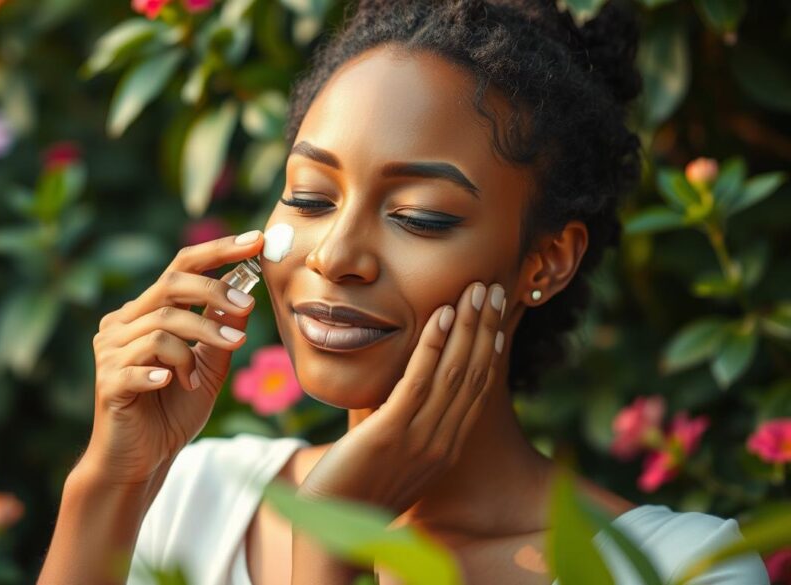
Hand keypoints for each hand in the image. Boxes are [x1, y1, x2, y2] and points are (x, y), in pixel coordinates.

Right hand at [81, 231, 264, 484]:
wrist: (140, 461)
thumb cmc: (172, 411)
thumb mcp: (209, 368)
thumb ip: (221, 331)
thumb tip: (244, 294)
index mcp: (144, 313)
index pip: (181, 267)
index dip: (218, 250)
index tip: (255, 239)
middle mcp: (122, 324)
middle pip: (170, 285)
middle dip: (214, 292)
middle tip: (247, 308)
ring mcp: (110, 351)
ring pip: (162, 326)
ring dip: (197, 344)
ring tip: (203, 376)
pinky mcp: (107, 382)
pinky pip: (140, 364)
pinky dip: (165, 370)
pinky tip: (172, 383)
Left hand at [297, 281, 507, 515]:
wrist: (330, 530)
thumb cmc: (355, 492)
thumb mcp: (392, 455)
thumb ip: (403, 425)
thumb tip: (401, 394)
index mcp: (445, 448)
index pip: (477, 390)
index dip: (489, 349)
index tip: (496, 316)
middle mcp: (441, 442)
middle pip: (474, 375)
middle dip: (485, 328)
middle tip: (494, 289)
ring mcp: (418, 439)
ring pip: (454, 372)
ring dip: (467, 326)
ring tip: (476, 290)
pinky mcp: (389, 434)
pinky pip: (418, 382)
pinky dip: (432, 346)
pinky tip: (440, 315)